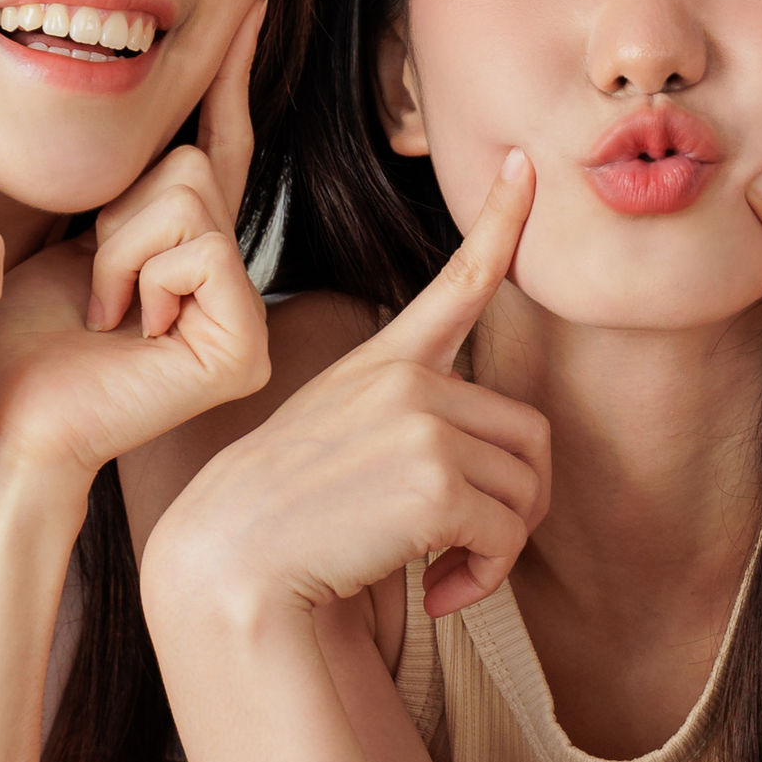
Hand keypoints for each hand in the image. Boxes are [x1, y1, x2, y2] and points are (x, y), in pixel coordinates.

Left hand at [0, 0, 272, 484]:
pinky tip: (122, 330)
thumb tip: (93, 67)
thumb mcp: (45, 225)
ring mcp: (239, 314)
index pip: (216, 142)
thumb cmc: (1, 337)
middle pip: (193, 162)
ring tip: (99, 311)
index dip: (230, 76)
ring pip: (191, 196)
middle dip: (120, 209)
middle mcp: (220, 275)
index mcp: (178, 247)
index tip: (252, 6)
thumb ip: (95, 170)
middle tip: (89, 281)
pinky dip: (141, 276)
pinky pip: (200, 246)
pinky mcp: (242, 345)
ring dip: (119, 246)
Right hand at [146, 151, 551, 625]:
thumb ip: (413, 424)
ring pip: (526, 490)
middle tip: (471, 552)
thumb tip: (503, 462)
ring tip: (444, 574)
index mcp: (386, 363)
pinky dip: (485, 577)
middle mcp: (408, 379)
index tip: (526, 168)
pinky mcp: (435, 480)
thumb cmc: (287, 522)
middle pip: (530, 437)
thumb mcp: (342, 440)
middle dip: (517, 505)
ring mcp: (422, 422)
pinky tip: (438, 593)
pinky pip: (508, 534)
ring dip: (498, 550)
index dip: (503, 223)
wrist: (232, 565)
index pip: (458, 282)